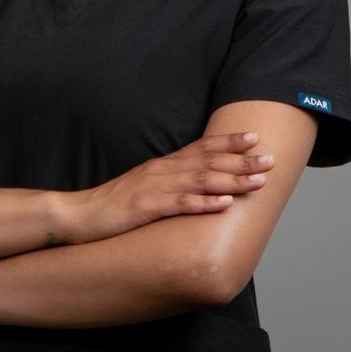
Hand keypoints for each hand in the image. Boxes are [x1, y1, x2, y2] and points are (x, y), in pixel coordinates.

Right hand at [62, 131, 272, 244]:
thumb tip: (197, 184)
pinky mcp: (146, 208)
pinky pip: (180, 205)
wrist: (80, 215)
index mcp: (163, 165)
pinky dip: (204, 203)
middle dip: (242, 160)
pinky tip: (225, 205)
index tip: (254, 136)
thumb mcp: (146, 187)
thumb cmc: (114, 205)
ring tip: (258, 180)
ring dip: (232, 180)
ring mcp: (154, 188)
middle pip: (208, 161)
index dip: (228, 142)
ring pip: (200, 180)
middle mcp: (162, 171)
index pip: (201, 148)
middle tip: (270, 158)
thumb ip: (170, 183)